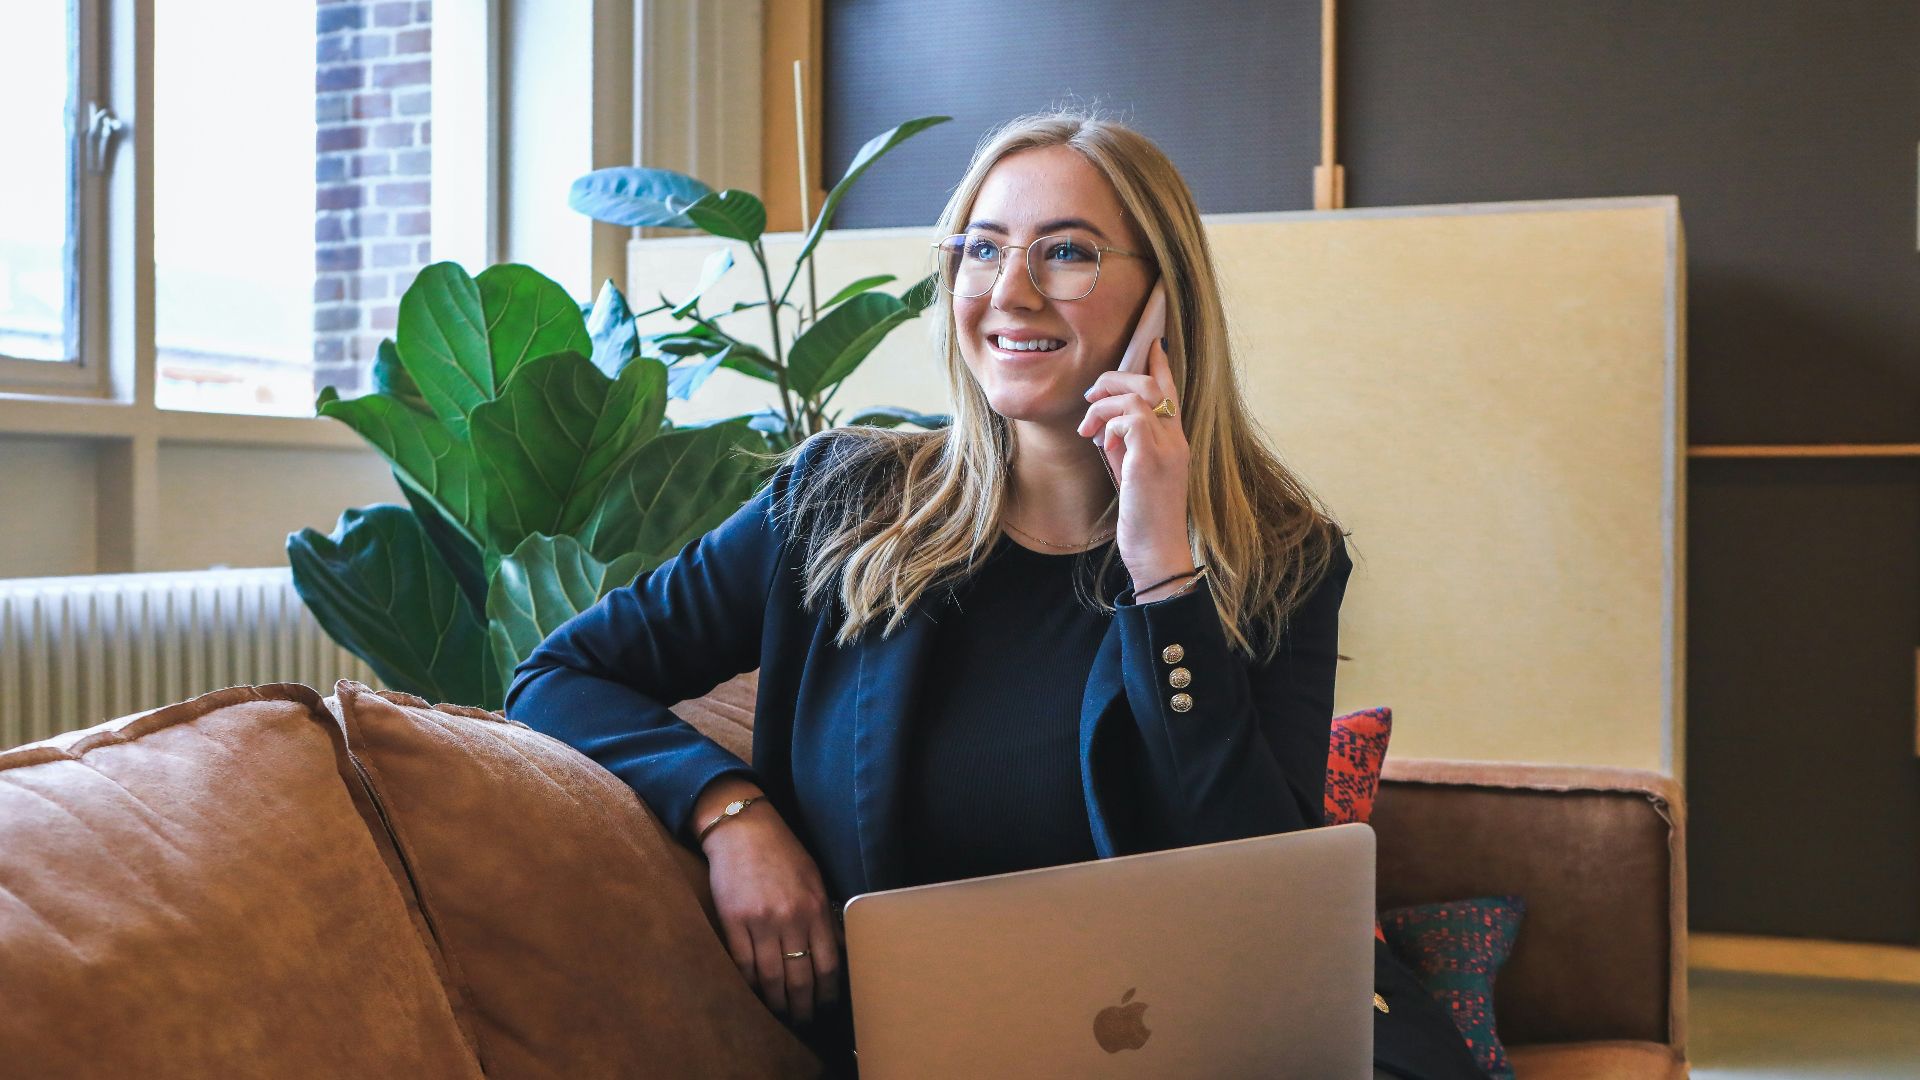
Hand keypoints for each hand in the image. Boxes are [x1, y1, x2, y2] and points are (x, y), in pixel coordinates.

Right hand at [696, 780, 842, 1024]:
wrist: (743, 829)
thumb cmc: (782, 853)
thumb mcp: (814, 880)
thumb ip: (824, 917)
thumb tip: (837, 953)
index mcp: (815, 908)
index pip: (828, 965)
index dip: (828, 993)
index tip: (827, 1007)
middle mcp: (791, 918)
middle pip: (800, 979)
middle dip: (803, 1007)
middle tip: (803, 1021)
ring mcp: (761, 921)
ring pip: (771, 978)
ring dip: (777, 1003)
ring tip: (780, 1015)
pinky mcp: (733, 921)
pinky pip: (743, 964)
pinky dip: (750, 985)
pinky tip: (755, 994)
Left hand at [1078, 335, 1193, 588]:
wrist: (1157, 552)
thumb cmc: (1144, 519)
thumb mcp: (1134, 475)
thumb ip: (1127, 447)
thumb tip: (1107, 428)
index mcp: (1175, 442)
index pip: (1171, 391)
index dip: (1160, 365)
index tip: (1150, 344)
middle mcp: (1176, 440)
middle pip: (1151, 384)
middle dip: (1115, 379)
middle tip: (1090, 396)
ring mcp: (1166, 449)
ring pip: (1138, 396)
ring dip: (1104, 404)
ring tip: (1087, 426)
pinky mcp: (1151, 461)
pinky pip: (1130, 419)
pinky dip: (1110, 424)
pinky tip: (1102, 443)